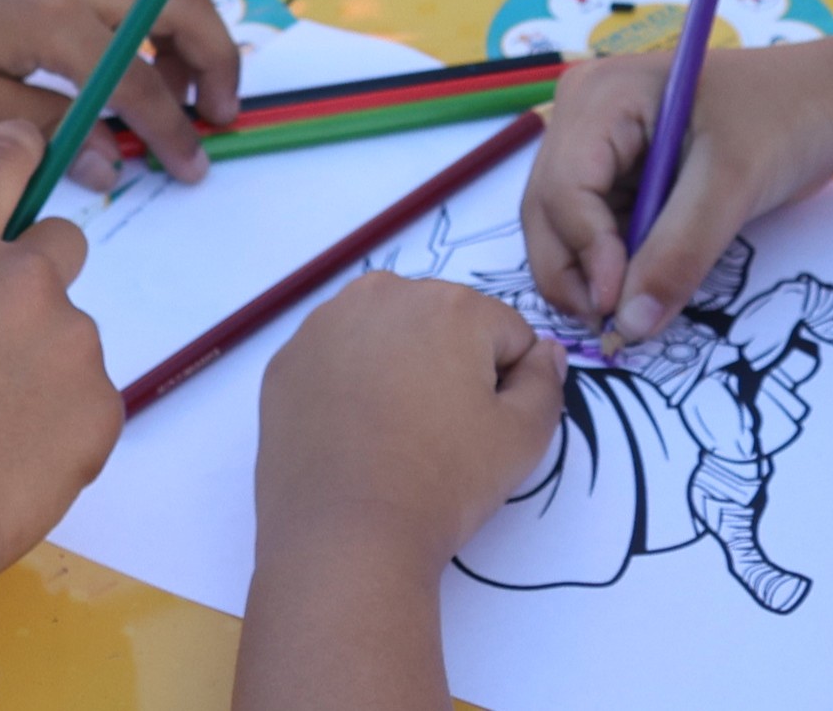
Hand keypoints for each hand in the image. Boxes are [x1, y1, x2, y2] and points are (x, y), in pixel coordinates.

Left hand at [0, 0, 247, 187]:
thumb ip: (51, 133)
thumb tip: (111, 166)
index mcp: (52, 16)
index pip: (141, 82)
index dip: (174, 132)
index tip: (192, 169)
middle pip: (184, 6)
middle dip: (217, 64)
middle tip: (219, 119)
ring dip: (190, 33)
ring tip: (181, 93)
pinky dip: (155, 12)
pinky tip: (134, 58)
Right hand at [0, 128, 123, 585]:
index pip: (0, 164)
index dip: (16, 150)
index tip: (24, 151)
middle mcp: (25, 283)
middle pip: (61, 241)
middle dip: (34, 273)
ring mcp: (73, 343)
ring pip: (65, 332)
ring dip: (38, 361)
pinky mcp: (104, 403)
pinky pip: (85, 395)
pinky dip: (58, 418)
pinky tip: (13, 456)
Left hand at [252, 273, 571, 575]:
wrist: (344, 539)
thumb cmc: (443, 485)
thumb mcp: (523, 440)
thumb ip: (546, 382)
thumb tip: (545, 351)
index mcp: (451, 304)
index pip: (505, 335)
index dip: (505, 387)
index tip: (480, 431)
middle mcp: (383, 294)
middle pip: (442, 325)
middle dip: (449, 366)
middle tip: (437, 435)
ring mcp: (324, 326)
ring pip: (386, 336)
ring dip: (398, 369)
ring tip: (393, 435)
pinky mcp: (286, 363)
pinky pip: (336, 361)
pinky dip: (348, 386)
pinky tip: (352, 436)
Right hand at [517, 11, 832, 342]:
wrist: (828, 104)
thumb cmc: (784, 118)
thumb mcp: (732, 182)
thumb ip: (679, 253)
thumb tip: (629, 326)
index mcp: (601, 95)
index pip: (563, 188)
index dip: (585, 253)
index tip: (617, 309)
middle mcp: (584, 117)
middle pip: (547, 212)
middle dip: (577, 273)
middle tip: (619, 327)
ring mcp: (598, 147)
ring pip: (563, 230)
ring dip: (593, 277)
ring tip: (636, 309)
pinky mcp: (619, 176)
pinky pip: (595, 233)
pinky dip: (613, 268)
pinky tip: (644, 285)